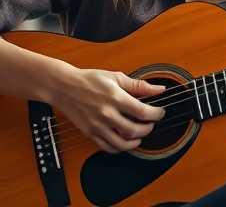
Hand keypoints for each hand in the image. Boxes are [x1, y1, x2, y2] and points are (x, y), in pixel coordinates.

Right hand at [51, 67, 165, 153]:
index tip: (160, 112)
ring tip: (141, 134)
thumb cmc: (90, 80)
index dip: (156, 114)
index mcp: (114, 97)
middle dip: (148, 128)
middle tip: (151, 123)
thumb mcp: (116, 77)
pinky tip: (126, 140)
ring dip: (136, 141)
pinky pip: (108, 148)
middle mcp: (106, 114)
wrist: (64, 87)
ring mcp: (97, 126)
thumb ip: (139, 85)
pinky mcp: (90, 133)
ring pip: (122, 144)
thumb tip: (159, 89)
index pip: (142, 112)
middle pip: (135, 130)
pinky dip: (120, 148)